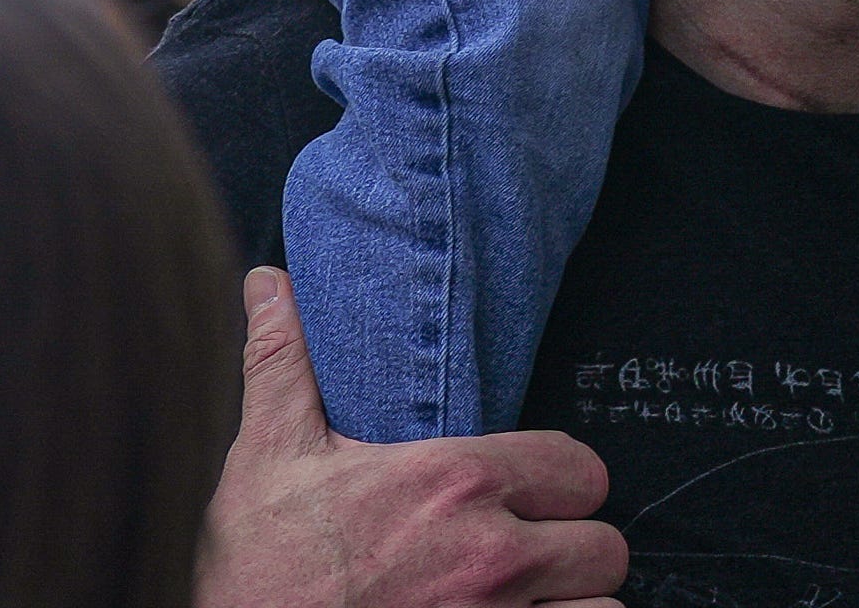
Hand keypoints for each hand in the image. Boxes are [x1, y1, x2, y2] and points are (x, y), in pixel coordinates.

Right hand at [197, 269, 630, 607]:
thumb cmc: (255, 571)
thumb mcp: (268, 458)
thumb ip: (284, 365)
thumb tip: (267, 283)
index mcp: (455, 483)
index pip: (580, 468)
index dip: (561, 483)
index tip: (532, 496)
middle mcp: (492, 555)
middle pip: (603, 543)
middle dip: (572, 547)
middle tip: (530, 552)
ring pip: (600, 605)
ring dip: (573, 601)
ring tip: (532, 599)